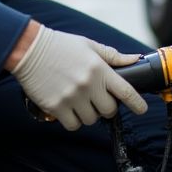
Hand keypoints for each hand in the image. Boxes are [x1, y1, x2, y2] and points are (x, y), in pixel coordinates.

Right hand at [11, 25, 147, 130]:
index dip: (137, 103)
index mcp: (99, 69)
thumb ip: (113, 56)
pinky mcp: (56, 106)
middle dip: (106, 108)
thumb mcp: (89, 46)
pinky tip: (68, 109)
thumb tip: (136, 59)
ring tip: (79, 101)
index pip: (126, 91)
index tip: (142, 109)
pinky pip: (73, 125)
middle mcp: (88, 85)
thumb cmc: (61, 46)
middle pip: (109, 110)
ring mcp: (72, 97)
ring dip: (88, 114)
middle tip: (97, 99)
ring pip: (90, 120)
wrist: (30, 50)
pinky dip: (73, 121)